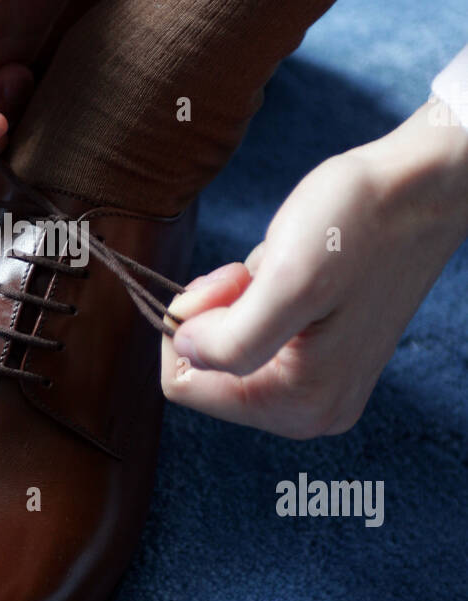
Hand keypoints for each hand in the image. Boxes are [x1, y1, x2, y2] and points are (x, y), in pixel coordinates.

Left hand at [161, 103, 467, 436]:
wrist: (417, 190)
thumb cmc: (358, 226)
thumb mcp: (287, 279)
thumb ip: (231, 338)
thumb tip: (187, 351)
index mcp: (301, 405)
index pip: (183, 384)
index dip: (190, 324)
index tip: (230, 281)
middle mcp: (312, 410)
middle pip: (206, 372)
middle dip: (214, 315)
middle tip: (253, 272)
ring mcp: (320, 385)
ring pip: (227, 351)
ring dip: (235, 303)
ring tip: (278, 268)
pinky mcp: (324, 356)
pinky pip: (255, 336)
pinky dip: (256, 299)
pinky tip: (291, 273)